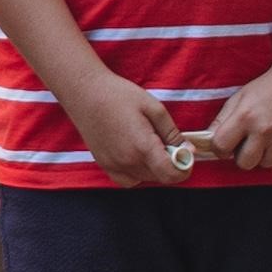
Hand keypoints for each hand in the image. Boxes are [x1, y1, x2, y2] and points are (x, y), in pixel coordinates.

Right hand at [61, 62, 194, 189]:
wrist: (84, 91)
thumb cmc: (119, 95)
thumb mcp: (154, 108)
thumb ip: (173, 133)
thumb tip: (188, 151)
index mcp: (142, 147)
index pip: (171, 175)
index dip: (184, 168)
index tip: (185, 154)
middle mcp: (127, 161)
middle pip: (160, 178)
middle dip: (170, 164)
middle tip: (167, 142)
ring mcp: (113, 165)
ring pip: (145, 179)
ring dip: (154, 168)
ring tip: (149, 145)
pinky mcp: (103, 164)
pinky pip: (128, 180)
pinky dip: (137, 173)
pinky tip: (135, 155)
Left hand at [199, 56, 271, 176]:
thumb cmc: (266, 89)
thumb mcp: (239, 98)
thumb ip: (222, 120)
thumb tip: (206, 142)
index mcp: (243, 116)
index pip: (220, 146)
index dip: (221, 149)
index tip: (227, 146)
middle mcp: (263, 128)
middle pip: (244, 163)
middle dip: (243, 156)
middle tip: (250, 143)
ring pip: (266, 165)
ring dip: (265, 155)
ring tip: (269, 138)